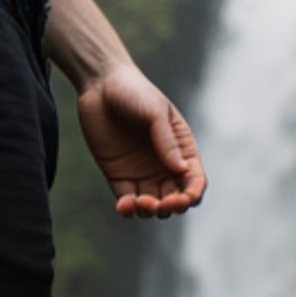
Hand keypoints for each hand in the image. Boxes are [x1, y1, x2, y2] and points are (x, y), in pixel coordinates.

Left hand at [76, 66, 206, 218]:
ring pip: (153, 205)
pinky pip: (127, 201)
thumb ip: (167, 141)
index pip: (195, 181)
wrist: (100, 85)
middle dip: (172, 207)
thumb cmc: (135, 92)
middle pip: (176, 199)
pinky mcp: (119, 177)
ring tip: (139, 202)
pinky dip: (128, 209)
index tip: (183, 199)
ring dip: (150, 211)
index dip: (193, 194)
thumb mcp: (155, 112)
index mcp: (182, 150)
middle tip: (160, 204)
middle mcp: (165, 166)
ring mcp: (142, 173)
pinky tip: (124, 206)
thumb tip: (182, 170)